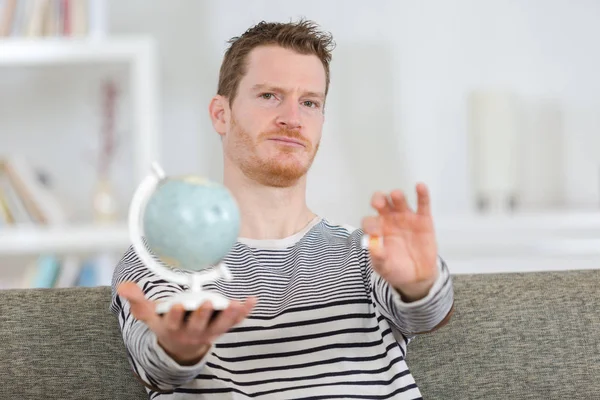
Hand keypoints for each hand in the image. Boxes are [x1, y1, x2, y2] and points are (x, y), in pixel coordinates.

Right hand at [117, 282, 256, 364]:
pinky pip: (234, 322)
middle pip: (198, 325)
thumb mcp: (148, 315)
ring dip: (227, 316)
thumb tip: (124, 286)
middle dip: (202, 315)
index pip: (172, 323)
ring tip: (233, 304)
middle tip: (207, 303)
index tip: (177, 305)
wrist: (180, 345)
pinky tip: (251, 300)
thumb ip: (137, 301)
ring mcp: (208, 332)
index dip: (175, 315)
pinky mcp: (221, 328)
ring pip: (219, 327)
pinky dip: (244, 312)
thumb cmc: (165, 323)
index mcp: (171, 328)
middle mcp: (191, 332)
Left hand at [362, 183, 438, 301]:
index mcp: (377, 229)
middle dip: (378, 200)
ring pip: (400, 201)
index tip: (374, 232)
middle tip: (378, 203)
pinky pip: (423, 204)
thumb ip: (377, 257)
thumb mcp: (383, 267)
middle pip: (382, 203)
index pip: (369, 221)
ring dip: (396, 196)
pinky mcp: (423, 220)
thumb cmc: (396, 269)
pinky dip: (422, 194)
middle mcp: (390, 219)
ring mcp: (406, 218)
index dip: (370, 224)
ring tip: (395, 195)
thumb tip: (371, 246)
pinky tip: (420, 186)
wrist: (417, 277)